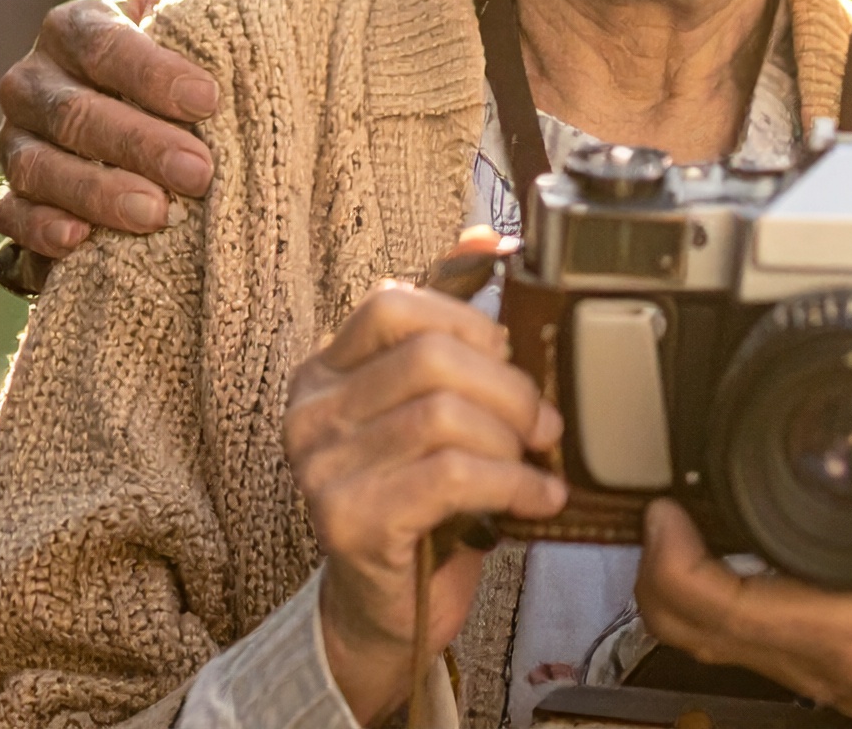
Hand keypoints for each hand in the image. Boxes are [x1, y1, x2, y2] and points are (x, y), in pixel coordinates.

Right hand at [0, 0, 220, 258]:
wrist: (148, 121)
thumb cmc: (184, 74)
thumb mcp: (196, 44)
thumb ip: (212, 42)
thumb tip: (256, 53)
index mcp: (75, 28)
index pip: (102, 43)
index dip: (152, 72)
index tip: (208, 101)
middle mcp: (32, 80)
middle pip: (75, 112)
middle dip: (140, 144)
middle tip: (198, 172)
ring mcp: (13, 140)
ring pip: (38, 166)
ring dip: (98, 193)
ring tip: (156, 214)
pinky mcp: (7, 196)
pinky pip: (10, 214)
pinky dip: (39, 228)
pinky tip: (78, 241)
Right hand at [284, 277, 567, 725]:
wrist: (385, 611)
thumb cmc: (418, 501)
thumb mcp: (433, 409)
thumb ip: (450, 327)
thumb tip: (489, 240)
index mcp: (324, 373)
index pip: (393, 304)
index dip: (467, 319)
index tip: (509, 352)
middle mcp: (310, 414)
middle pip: (429, 356)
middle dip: (507, 387)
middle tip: (542, 422)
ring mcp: (321, 468)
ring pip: (444, 415)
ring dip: (512, 440)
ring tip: (536, 462)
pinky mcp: (349, 520)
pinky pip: (451, 476)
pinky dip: (513, 483)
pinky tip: (539, 498)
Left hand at [635, 495, 851, 728]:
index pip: (723, 609)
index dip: (672, 560)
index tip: (668, 509)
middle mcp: (819, 660)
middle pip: (689, 631)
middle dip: (656, 571)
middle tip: (665, 511)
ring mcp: (814, 672)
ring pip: (706, 642)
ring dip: (680, 586)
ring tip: (688, 525)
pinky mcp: (822, 670)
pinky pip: (740, 641)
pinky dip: (717, 599)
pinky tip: (735, 554)